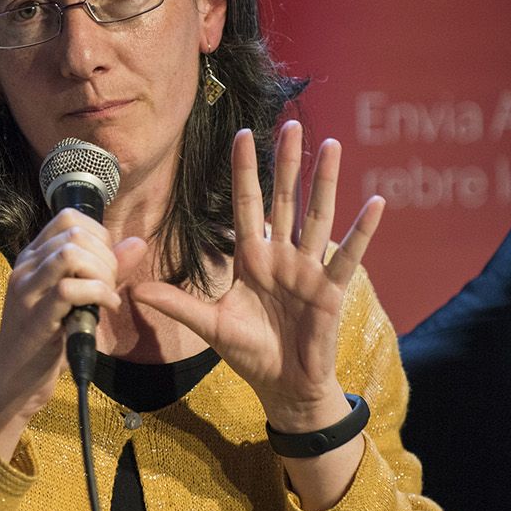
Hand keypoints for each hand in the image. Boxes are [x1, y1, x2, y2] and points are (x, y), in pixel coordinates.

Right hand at [0, 208, 144, 457]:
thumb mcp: (79, 300)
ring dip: (101, 273)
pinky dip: (98, 294)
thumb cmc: (47, 342)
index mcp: (32, 258)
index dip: (99, 234)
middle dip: (105, 256)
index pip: (68, 218)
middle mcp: (25, 267)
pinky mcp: (34, 318)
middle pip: (74, 233)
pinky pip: (69, 289)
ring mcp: (26, 291)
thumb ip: (106, 270)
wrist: (15, 383)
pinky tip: (105, 308)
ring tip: (106, 295)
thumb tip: (138, 243)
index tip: (108, 264)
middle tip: (110, 285)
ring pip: (70, 254)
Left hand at [130, 123, 381, 433]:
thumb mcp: (209, 326)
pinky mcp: (330, 290)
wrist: (283, 386)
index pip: (246, 205)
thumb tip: (134, 291)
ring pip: (318, 216)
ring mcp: (308, 269)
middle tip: (290, 123)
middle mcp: (281, 256)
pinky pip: (348, 255)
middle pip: (285, 200)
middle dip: (286, 163)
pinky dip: (363, 230)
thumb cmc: (250, 353)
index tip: (242, 134)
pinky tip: (376, 202)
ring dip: (325, 181)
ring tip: (331, 146)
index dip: (245, 171)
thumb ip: (177, 305)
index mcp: (252, 258)